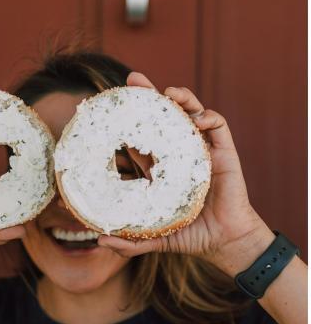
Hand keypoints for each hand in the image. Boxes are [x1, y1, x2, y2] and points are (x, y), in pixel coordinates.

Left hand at [98, 72, 270, 272]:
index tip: (111, 106)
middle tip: (132, 81)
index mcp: (162, 169)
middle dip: (148, 97)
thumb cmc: (192, 237)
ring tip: (167, 93)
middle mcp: (180, 154)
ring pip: (190, 113)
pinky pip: (218, 124)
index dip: (128, 121)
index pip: (141, 137)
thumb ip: (130, 242)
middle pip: (163, 117)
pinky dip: (208, 116)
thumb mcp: (155, 239)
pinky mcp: (224, 152)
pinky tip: (197, 118)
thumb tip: (100, 240)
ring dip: (180, 98)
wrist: (224, 242)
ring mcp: (202, 150)